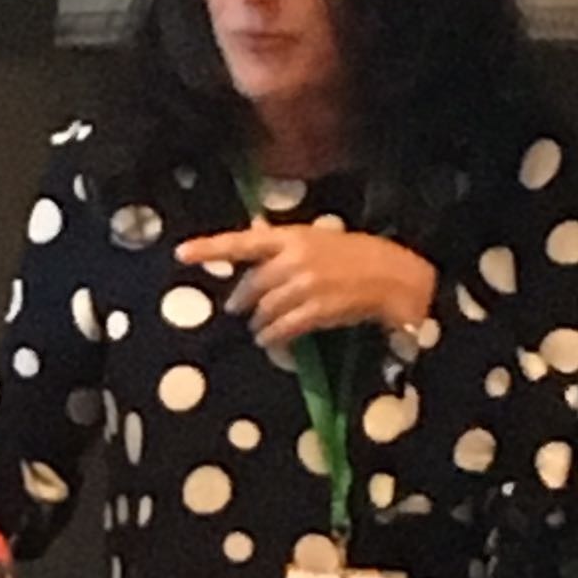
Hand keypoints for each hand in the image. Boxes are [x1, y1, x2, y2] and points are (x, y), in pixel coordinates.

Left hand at [178, 223, 436, 345]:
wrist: (396, 275)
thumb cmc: (357, 255)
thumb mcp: (318, 239)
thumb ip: (284, 245)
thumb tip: (253, 240)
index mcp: (293, 236)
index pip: (243, 241)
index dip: (210, 248)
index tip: (181, 253)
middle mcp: (295, 258)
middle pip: (253, 283)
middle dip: (242, 299)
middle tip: (237, 309)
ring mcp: (307, 285)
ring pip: (266, 308)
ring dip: (258, 322)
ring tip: (258, 330)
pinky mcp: (319, 310)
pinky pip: (285, 327)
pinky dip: (274, 336)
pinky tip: (271, 341)